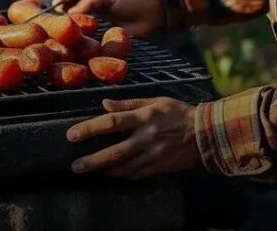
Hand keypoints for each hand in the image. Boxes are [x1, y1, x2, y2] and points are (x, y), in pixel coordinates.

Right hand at [52, 0, 162, 37]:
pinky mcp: (99, 43)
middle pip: (68, 19)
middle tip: (51, 27)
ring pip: (76, 32)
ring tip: (60, 39)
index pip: (67, 2)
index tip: (50, 9)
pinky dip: (80, 47)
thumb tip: (68, 12)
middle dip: (59, 22)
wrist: (149, 17)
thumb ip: (88, 2)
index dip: (59, 5)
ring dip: (69, 36)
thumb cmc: (129, 2)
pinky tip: (75, 49)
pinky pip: (87, 44)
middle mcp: (88, 15)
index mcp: (88, 0)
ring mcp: (93, 30)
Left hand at [67, 97, 199, 179]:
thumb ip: (128, 103)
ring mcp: (153, 154)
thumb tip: (104, 103)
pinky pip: (137, 174)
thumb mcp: (155, 101)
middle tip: (75, 166)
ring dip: (105, 171)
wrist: (205, 132)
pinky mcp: (159, 166)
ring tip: (88, 172)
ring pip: (124, 167)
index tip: (72, 135)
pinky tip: (110, 175)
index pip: (112, 123)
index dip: (90, 129)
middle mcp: (147, 137)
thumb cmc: (178, 113)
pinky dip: (122, 176)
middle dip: (93, 160)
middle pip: (115, 152)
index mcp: (144, 117)